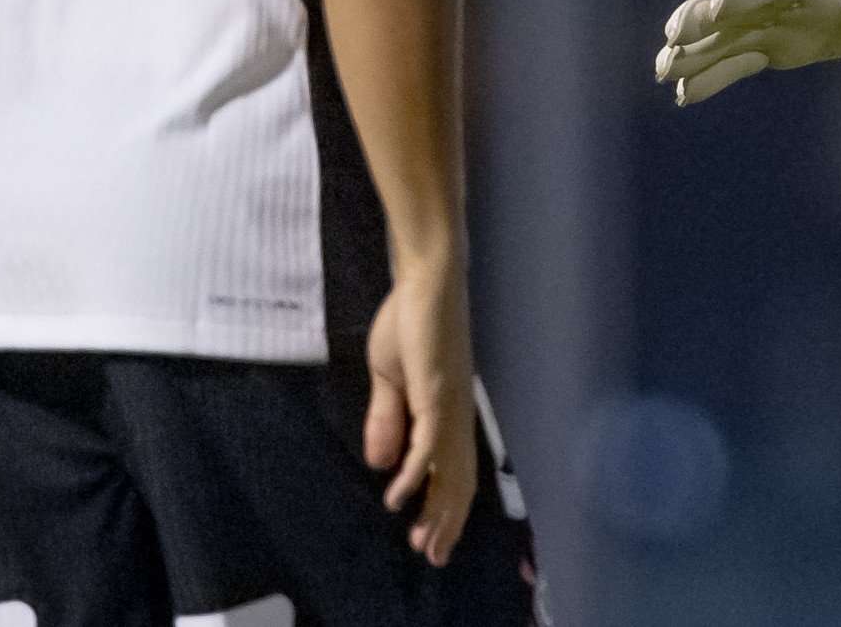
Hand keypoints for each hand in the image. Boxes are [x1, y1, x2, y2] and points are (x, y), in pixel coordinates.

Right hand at [364, 262, 477, 565]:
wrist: (424, 283)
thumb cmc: (410, 324)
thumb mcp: (390, 381)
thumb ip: (387, 421)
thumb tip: (382, 466)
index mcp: (448, 413)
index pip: (453, 471)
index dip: (445, 507)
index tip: (434, 542)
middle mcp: (457, 415)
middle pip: (458, 480)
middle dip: (446, 520)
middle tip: (433, 557)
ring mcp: (449, 404)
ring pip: (449, 469)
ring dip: (436, 508)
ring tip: (424, 543)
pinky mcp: (436, 390)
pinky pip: (427, 441)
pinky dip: (415, 472)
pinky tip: (400, 495)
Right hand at [656, 0, 840, 105]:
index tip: (716, 10)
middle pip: (733, 5)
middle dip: (700, 20)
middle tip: (668, 41)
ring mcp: (777, 19)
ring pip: (727, 37)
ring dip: (695, 53)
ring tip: (661, 73)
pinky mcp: (780, 45)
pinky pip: (739, 61)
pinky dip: (712, 77)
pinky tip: (683, 95)